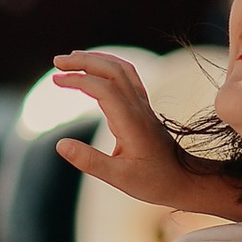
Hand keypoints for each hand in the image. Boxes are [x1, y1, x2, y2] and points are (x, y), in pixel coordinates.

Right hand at [51, 53, 241, 218]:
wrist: (185, 180)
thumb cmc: (155, 182)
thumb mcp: (119, 178)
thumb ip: (89, 161)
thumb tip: (60, 145)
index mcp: (131, 122)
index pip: (103, 88)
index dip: (78, 80)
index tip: (56, 80)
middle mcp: (138, 108)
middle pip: (112, 70)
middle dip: (84, 61)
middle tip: (57, 62)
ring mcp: (143, 106)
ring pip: (121, 69)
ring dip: (96, 60)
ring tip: (72, 60)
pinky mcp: (144, 109)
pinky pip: (127, 78)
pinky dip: (108, 67)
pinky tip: (95, 71)